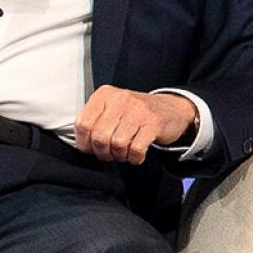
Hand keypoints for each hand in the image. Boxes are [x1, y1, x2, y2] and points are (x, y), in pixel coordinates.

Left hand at [74, 85, 195, 163]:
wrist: (170, 109)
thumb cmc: (135, 113)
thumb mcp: (111, 109)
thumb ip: (94, 121)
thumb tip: (82, 145)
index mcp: (104, 95)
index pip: (82, 125)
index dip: (84, 143)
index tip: (91, 149)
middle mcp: (120, 99)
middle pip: (99, 137)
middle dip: (103, 153)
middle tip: (109, 154)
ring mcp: (138, 110)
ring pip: (117, 145)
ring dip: (120, 156)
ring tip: (124, 153)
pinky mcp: (153, 123)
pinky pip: (136, 149)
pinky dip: (135, 158)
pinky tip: (136, 155)